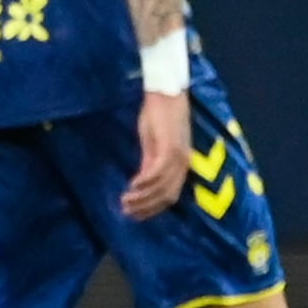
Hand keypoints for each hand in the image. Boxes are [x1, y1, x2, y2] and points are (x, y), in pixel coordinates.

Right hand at [120, 91, 189, 220]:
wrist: (165, 93)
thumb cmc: (159, 115)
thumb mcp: (153, 143)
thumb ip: (150, 162)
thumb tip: (142, 183)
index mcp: (181, 164)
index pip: (169, 196)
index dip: (152, 208)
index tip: (134, 215)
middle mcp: (183, 164)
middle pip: (166, 196)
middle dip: (146, 207)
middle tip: (126, 211)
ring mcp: (178, 157)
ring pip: (161, 187)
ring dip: (142, 197)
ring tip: (125, 201)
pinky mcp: (169, 148)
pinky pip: (157, 172)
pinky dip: (144, 182)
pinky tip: (132, 185)